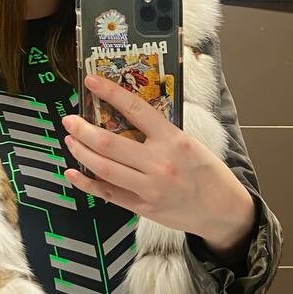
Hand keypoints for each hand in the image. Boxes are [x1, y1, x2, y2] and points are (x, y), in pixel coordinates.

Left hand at [62, 74, 255, 253]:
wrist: (223, 211)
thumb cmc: (208, 174)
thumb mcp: (191, 144)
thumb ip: (161, 133)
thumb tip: (129, 117)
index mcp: (174, 140)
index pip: (136, 110)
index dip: (110, 93)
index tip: (92, 82)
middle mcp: (159, 163)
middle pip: (109, 142)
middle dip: (82, 129)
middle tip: (69, 120)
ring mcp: (149, 187)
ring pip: (104, 167)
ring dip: (81, 152)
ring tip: (70, 140)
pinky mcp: (143, 207)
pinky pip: (108, 193)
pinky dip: (87, 183)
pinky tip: (73, 173)